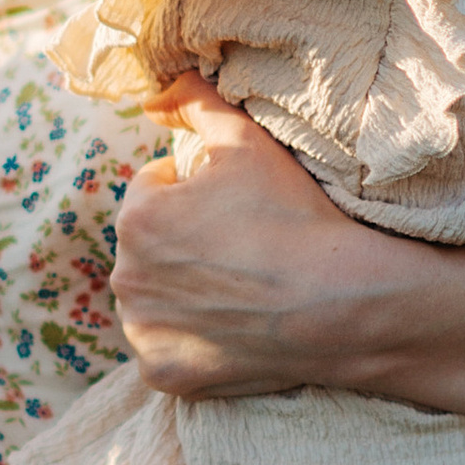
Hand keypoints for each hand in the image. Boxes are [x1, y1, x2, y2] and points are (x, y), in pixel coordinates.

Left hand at [110, 76, 405, 397]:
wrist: (340, 302)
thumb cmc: (294, 216)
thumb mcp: (247, 139)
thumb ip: (195, 100)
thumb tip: (156, 90)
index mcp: (136, 219)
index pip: (153, 192)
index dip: (196, 194)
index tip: (236, 209)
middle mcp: (124, 279)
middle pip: (151, 250)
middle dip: (184, 245)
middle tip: (242, 250)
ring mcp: (143, 333)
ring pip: (156, 300)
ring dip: (183, 294)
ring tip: (239, 290)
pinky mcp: (165, 375)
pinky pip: (169, 351)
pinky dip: (194, 343)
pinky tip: (233, 329)